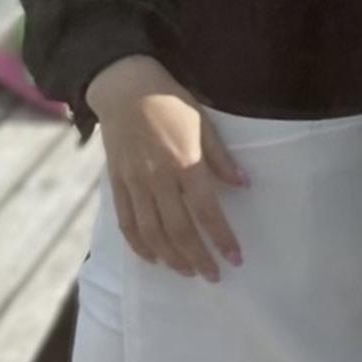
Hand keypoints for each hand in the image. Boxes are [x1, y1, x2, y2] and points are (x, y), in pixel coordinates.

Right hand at [86, 54, 248, 280]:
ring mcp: (134, 183)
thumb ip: (221, 159)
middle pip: (178, 230)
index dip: (221, 238)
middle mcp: (158, 179)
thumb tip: (243, 185)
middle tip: (213, 276)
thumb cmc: (171, 103)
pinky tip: (154, 259)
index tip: (235, 259)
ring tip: (188, 272)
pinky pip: (126, 222)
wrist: (122, 85)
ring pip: (151, 233)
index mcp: (184, 163)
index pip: (206, 211)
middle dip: (198, 258)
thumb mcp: (204, 123)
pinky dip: (139, 245)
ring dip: (171, 258)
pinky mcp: (117, 184)